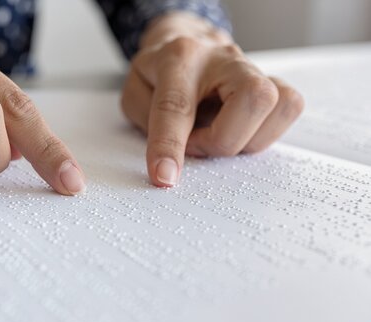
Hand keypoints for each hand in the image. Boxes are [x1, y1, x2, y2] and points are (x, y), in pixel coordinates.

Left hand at [121, 12, 303, 186]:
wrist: (184, 41)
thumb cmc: (158, 73)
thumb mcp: (134, 92)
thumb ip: (147, 122)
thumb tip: (171, 157)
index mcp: (179, 58)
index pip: (176, 106)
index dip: (169, 145)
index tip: (165, 176)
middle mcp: (222, 59)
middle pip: (252, 98)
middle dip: (222, 140)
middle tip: (196, 144)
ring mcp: (252, 67)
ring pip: (279, 104)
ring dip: (245, 139)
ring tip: (216, 137)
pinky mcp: (271, 81)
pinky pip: (289, 108)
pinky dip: (265, 133)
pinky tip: (237, 131)